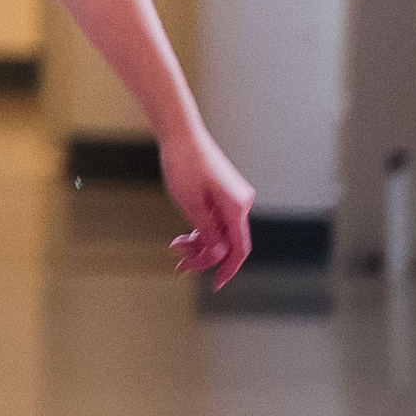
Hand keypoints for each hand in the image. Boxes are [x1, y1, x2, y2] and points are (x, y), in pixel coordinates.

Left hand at [159, 124, 255, 289]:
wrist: (179, 131)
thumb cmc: (182, 162)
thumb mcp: (190, 202)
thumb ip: (206, 230)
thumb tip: (219, 254)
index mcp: (237, 206)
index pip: (239, 248)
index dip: (229, 269)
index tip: (215, 285)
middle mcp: (240, 203)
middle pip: (228, 242)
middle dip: (204, 256)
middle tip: (180, 264)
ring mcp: (232, 198)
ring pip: (220, 232)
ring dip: (199, 244)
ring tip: (175, 247)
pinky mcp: (222, 194)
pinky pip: (215, 220)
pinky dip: (199, 230)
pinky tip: (182, 238)